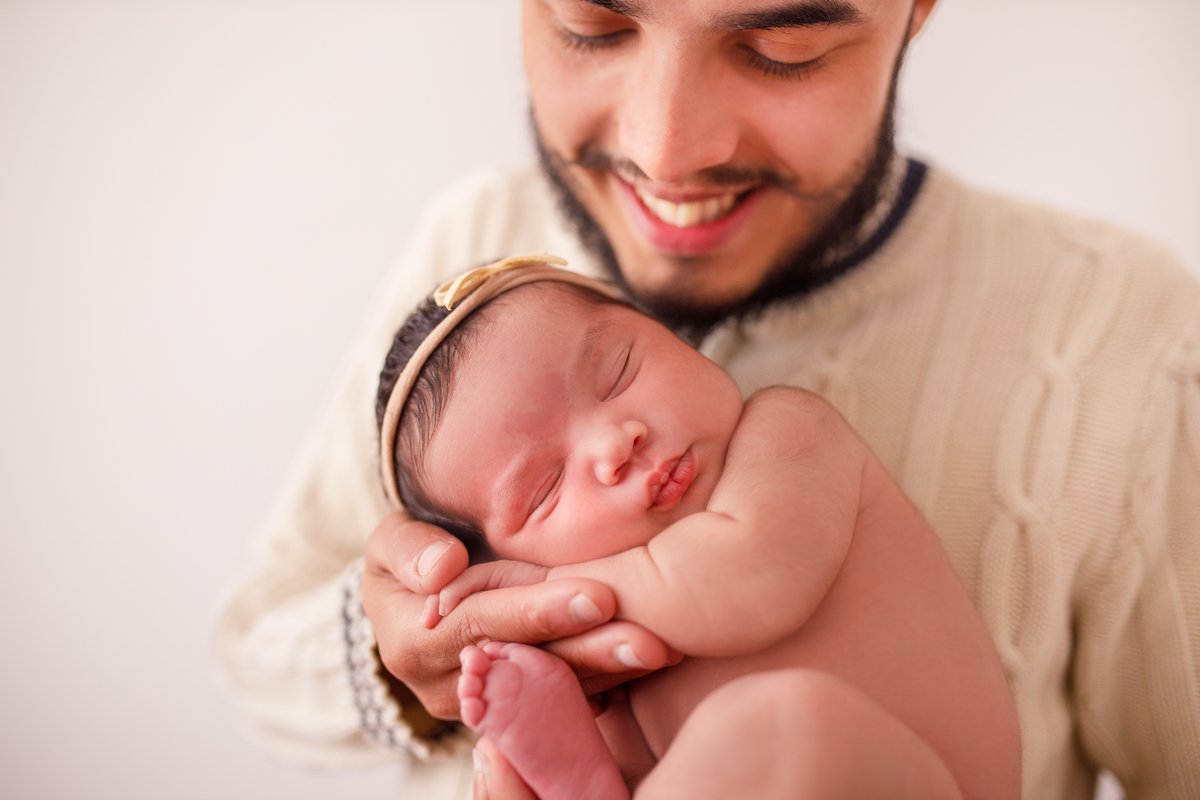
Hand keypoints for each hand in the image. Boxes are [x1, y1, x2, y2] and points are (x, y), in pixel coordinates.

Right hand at [362, 512, 675, 717]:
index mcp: (414, 642)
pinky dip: (609, 682)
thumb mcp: (391, 541)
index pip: (482, 624)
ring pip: (552, 689)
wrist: (414, 597)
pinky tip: (651, 666)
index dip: (537, 610)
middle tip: (649, 641)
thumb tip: (441, 570)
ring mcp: (484, 703)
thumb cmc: (408, 558)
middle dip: (590, 652)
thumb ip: (409, 548)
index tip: (597, 596)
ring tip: (662, 652)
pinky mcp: (513, 709)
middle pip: (527, 666)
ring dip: (610, 671)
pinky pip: (563, 701)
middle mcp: (448, 685)